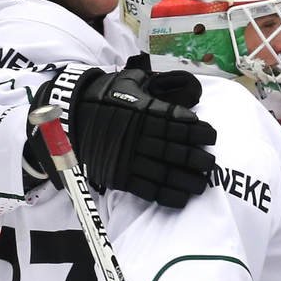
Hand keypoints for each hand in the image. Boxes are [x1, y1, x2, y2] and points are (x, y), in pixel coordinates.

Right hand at [29, 65, 218, 205]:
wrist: (69, 114)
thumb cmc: (105, 95)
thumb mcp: (130, 82)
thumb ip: (155, 86)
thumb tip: (185, 87)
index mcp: (145, 112)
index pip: (180, 124)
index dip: (200, 131)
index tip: (211, 136)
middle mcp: (141, 136)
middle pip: (177, 151)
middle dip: (198, 159)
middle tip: (211, 164)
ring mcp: (130, 158)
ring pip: (167, 173)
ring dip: (188, 181)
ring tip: (202, 184)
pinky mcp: (120, 176)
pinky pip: (148, 190)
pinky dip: (167, 196)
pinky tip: (183, 198)